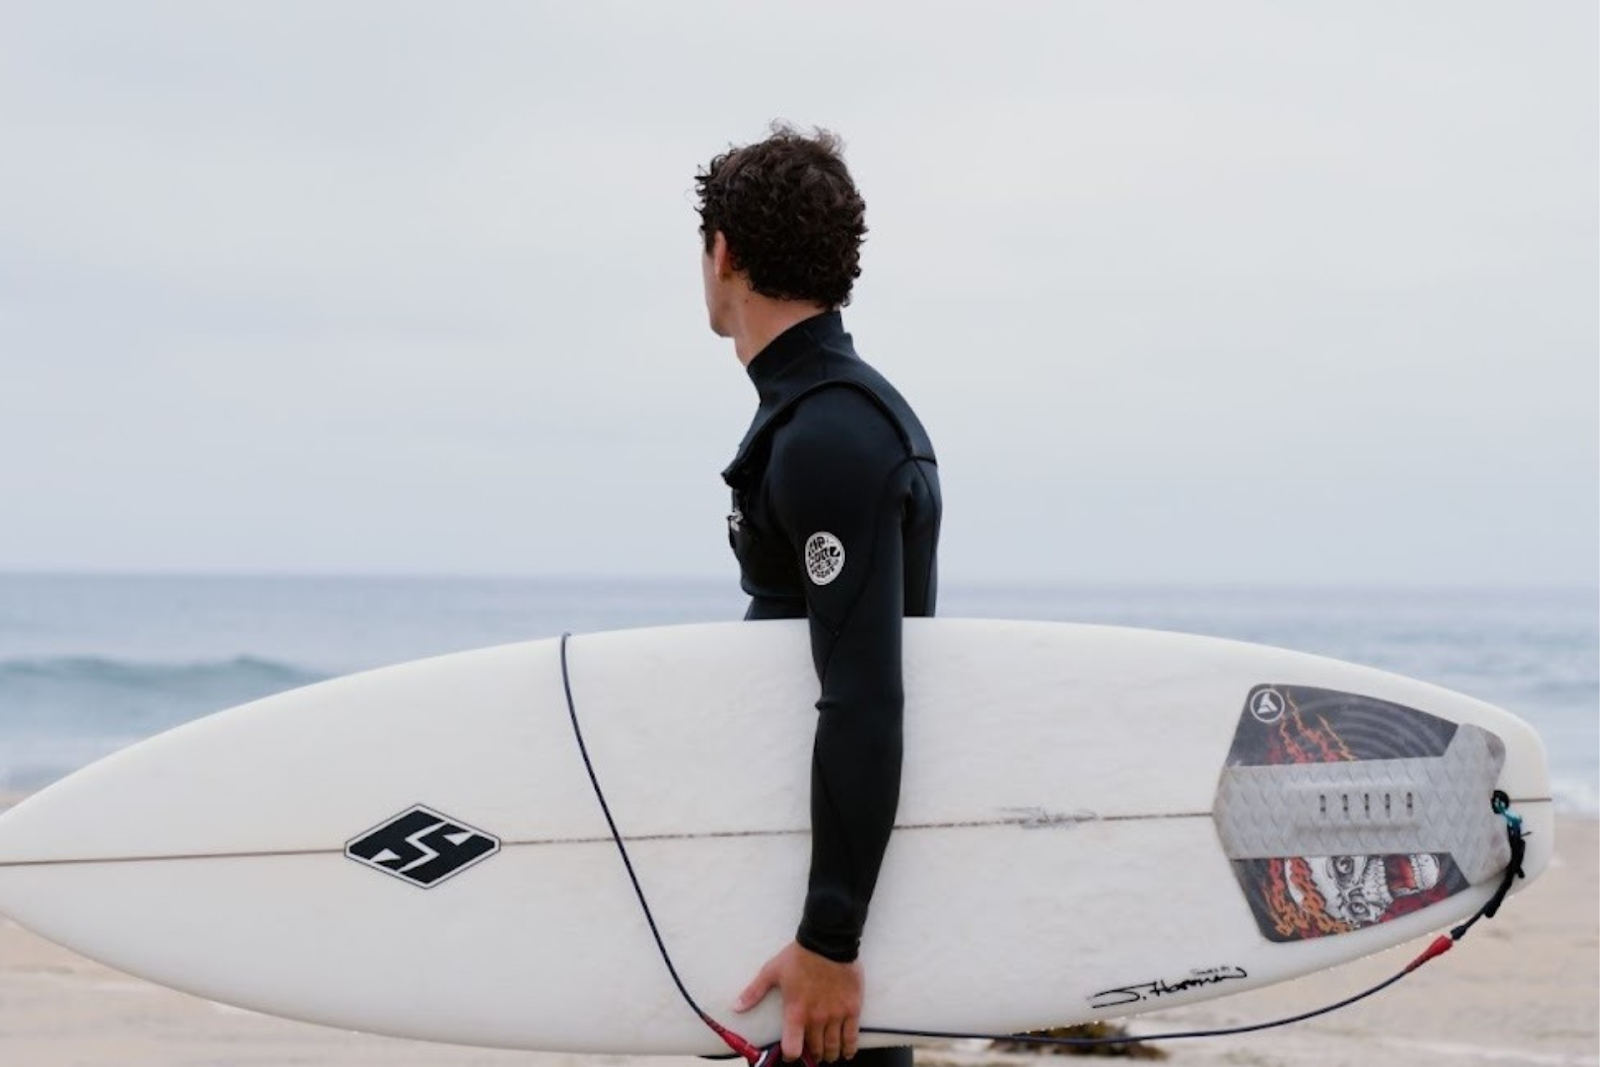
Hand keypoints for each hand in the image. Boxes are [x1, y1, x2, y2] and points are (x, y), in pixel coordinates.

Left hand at [734, 940, 863, 1061]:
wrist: (828, 942)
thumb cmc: (798, 957)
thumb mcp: (772, 972)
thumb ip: (754, 992)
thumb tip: (735, 1007)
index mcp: (795, 1012)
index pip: (792, 1049)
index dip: (790, 1055)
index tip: (791, 1054)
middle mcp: (816, 1018)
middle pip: (815, 1050)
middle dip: (813, 1055)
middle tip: (812, 1053)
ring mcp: (835, 1015)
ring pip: (833, 1047)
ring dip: (830, 1054)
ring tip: (828, 1054)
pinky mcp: (851, 1009)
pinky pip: (851, 1037)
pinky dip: (849, 1048)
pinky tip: (847, 1052)